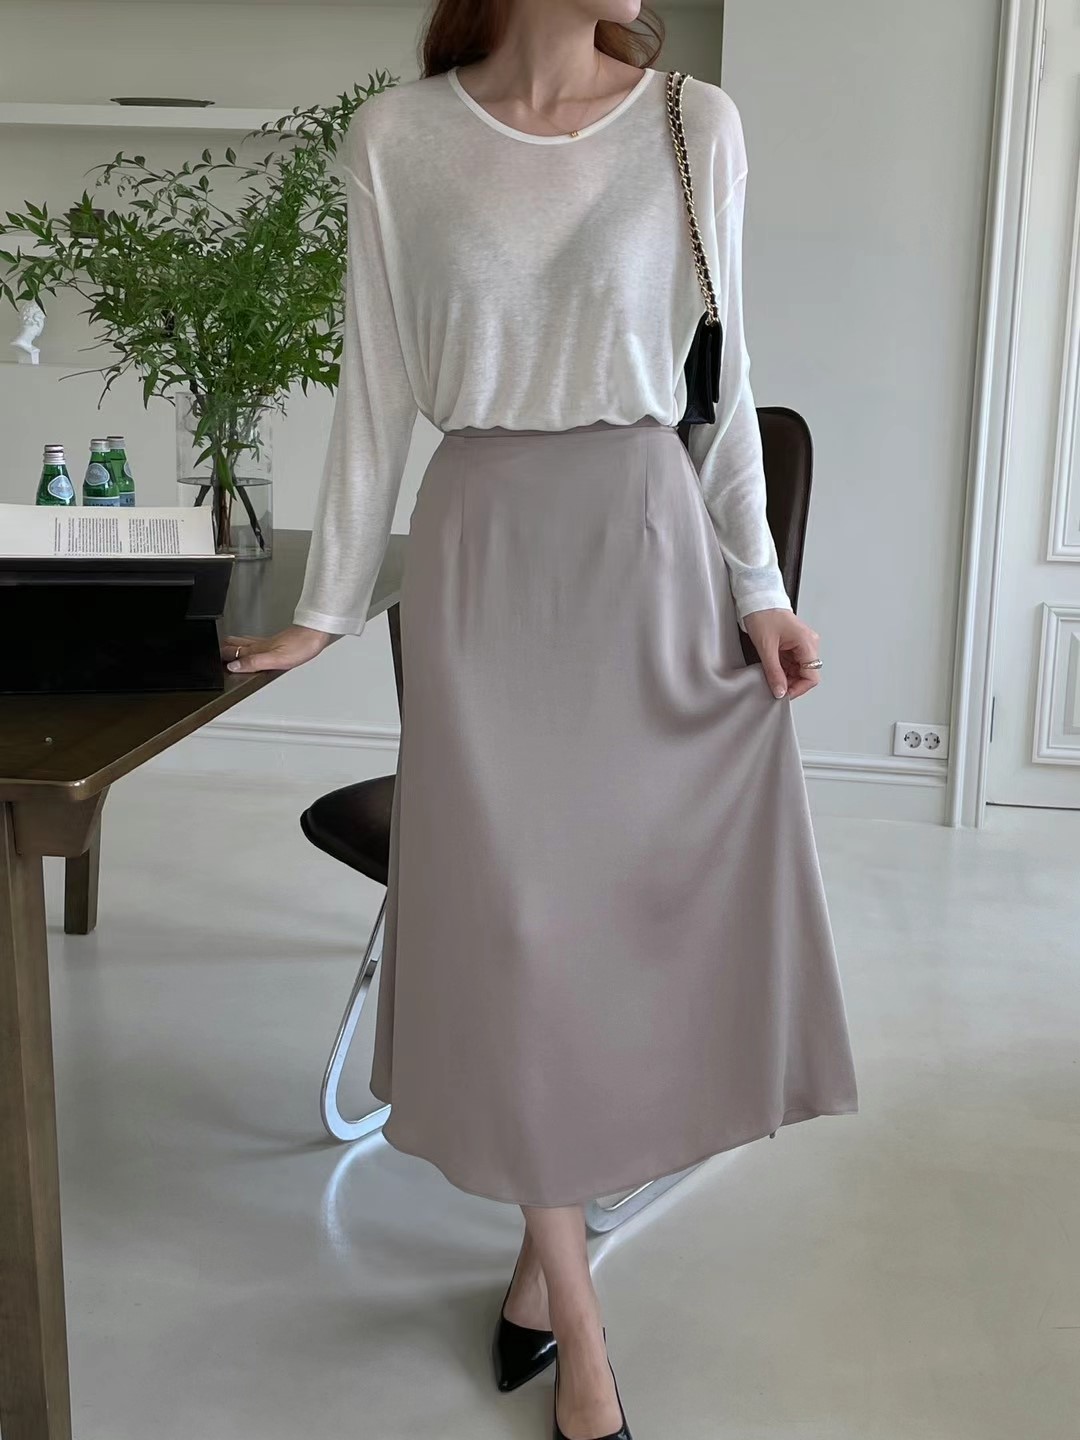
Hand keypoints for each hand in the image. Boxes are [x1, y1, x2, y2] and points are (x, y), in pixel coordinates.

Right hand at [222, 624, 336, 674]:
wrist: (316, 633)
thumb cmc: (302, 646)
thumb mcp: (277, 660)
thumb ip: (254, 663)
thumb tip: (234, 665)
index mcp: (258, 649)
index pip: (234, 652)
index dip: (221, 657)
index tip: (212, 662)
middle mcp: (260, 644)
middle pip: (235, 644)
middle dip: (222, 648)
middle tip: (214, 655)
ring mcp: (268, 642)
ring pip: (244, 642)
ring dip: (233, 645)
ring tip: (225, 649)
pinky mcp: (276, 641)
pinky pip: (255, 642)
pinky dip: (246, 644)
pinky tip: (251, 647)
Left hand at [742, 609, 821, 700]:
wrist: (757, 600)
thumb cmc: (764, 614)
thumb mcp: (766, 647)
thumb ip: (773, 672)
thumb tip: (779, 691)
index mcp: (807, 642)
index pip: (812, 676)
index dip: (798, 689)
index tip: (784, 694)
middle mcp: (808, 643)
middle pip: (806, 674)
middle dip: (791, 683)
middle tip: (774, 688)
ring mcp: (802, 644)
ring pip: (798, 670)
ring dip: (786, 677)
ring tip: (770, 677)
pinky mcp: (794, 644)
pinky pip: (792, 663)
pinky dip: (782, 670)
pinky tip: (772, 670)